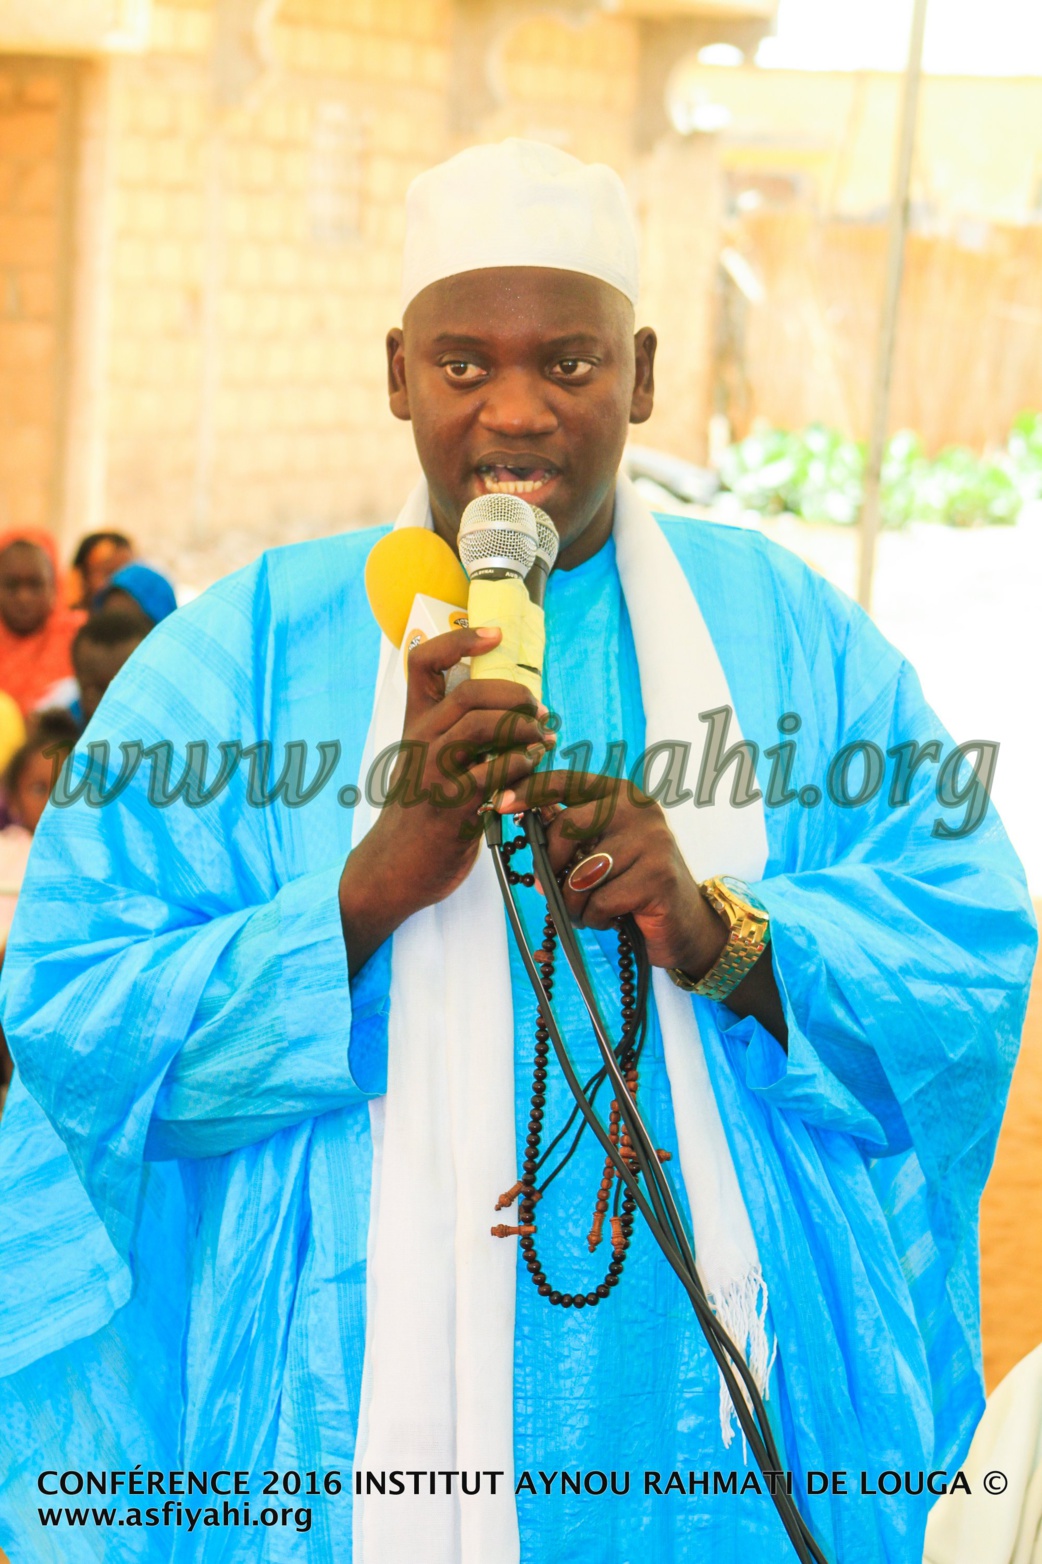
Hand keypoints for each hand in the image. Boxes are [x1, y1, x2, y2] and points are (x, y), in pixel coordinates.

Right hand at [339, 626, 554, 973]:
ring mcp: (431, 771)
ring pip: (481, 726)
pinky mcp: (448, 805)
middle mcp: (420, 739)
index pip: (423, 660)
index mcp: (415, 722)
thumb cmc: (422, 813)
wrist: (395, 868)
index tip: (496, 634)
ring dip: (524, 729)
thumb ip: (462, 735)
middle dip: (515, 695)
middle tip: (539, 711)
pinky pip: (492, 773)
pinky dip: (521, 768)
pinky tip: (533, 771)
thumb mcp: (432, 763)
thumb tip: (514, 710)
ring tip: (544, 740)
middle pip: (469, 691)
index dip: (460, 639)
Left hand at [497, 770, 786, 1043]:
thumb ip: (566, 830)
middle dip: (552, 867)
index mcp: (618, 793)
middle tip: (559, 891)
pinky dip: (597, 918)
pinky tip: (615, 916)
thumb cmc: (630, 884)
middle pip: (565, 828)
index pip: (565, 782)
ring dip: (575, 902)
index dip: (529, 790)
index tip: (499, 802)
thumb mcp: (597, 849)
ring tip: (593, 908)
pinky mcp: (658, 875)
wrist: (683, 922)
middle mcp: (637, 808)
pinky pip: (600, 901)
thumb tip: (517, 811)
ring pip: (580, 873)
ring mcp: (651, 839)